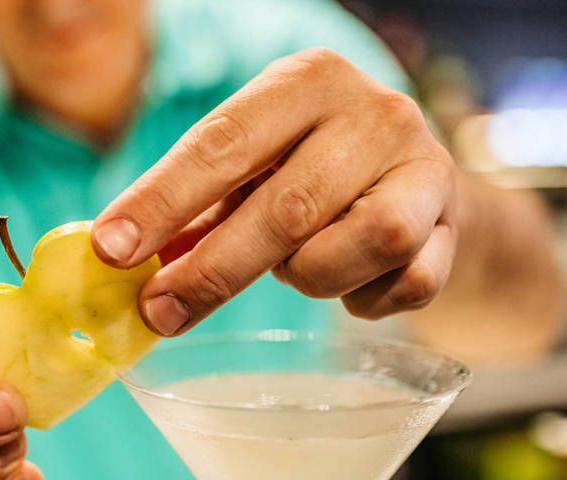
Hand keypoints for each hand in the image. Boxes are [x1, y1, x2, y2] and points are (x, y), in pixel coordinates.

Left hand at [91, 47, 456, 334]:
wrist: (414, 179)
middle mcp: (376, 112)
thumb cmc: (310, 168)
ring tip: (296, 266)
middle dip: (214, 270)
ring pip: (357, 246)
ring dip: (308, 275)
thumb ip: (198, 207)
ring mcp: (425, 168)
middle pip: (287, 206)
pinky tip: (351, 284)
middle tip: (160, 312)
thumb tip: (122, 260)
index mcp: (308, 79)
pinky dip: (363, 300)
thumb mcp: (254, 166)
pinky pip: (403, 286)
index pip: (224, 142)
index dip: (162, 200)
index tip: (112, 250)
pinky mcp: (454, 226)